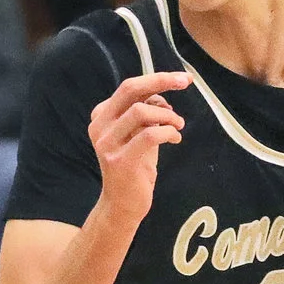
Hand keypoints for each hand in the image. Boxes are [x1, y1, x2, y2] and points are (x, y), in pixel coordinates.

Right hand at [87, 71, 189, 223]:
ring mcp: (107, 144)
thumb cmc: (134, 168)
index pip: (130, 88)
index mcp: (102, 116)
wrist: (122, 205)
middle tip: (185, 82)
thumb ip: (146, 114)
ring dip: (167, 115)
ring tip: (178, 125)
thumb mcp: (138, 135)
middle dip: (161, 82)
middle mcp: (99, 126)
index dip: (157, 79)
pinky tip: (175, 139)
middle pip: (130, 90)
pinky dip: (168, 133)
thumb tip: (162, 95)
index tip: (181, 78)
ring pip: (141, 112)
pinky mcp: (120, 161)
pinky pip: (149, 135)